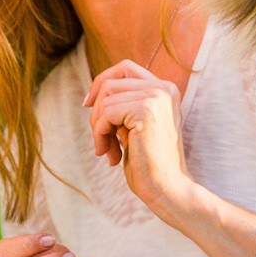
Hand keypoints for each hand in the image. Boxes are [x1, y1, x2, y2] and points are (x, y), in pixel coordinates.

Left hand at [84, 59, 194, 216]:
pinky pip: (106, 113)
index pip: (125, 68)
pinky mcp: (146, 109)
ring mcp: (156, 97)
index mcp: (166, 89)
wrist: (167, 188)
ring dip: (98, 127)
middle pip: (111, 83)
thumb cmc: (149, 163)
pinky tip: (110, 154)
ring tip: (107, 150)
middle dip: (97, 112)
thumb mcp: (135, 126)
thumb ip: (123, 106)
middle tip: (102, 140)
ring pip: (105, 98)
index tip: (88, 104)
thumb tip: (91, 95)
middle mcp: (164, 88)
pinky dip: (100, 134)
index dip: (102, 81)